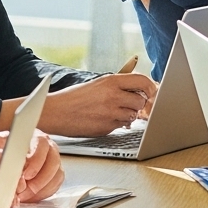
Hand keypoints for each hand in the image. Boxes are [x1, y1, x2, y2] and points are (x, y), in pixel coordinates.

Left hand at [15, 127, 63, 202]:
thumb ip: (4, 155)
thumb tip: (10, 165)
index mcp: (34, 137)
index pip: (42, 145)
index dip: (36, 161)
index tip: (25, 175)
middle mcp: (46, 147)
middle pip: (53, 161)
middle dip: (40, 179)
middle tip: (25, 189)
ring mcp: (51, 160)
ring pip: (56, 175)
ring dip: (41, 188)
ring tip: (24, 194)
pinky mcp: (52, 174)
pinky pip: (55, 185)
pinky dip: (44, 193)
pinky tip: (30, 195)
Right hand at [40, 73, 156, 135]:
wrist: (56, 111)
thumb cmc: (76, 97)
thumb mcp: (98, 84)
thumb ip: (119, 86)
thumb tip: (141, 89)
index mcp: (111, 81)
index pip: (143, 81)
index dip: (151, 88)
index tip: (152, 93)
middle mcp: (113, 95)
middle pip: (141, 101)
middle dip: (138, 105)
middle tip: (129, 105)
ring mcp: (110, 112)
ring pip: (133, 115)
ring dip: (128, 115)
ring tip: (113, 112)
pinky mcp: (106, 127)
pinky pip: (121, 126)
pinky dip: (117, 124)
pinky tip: (104, 119)